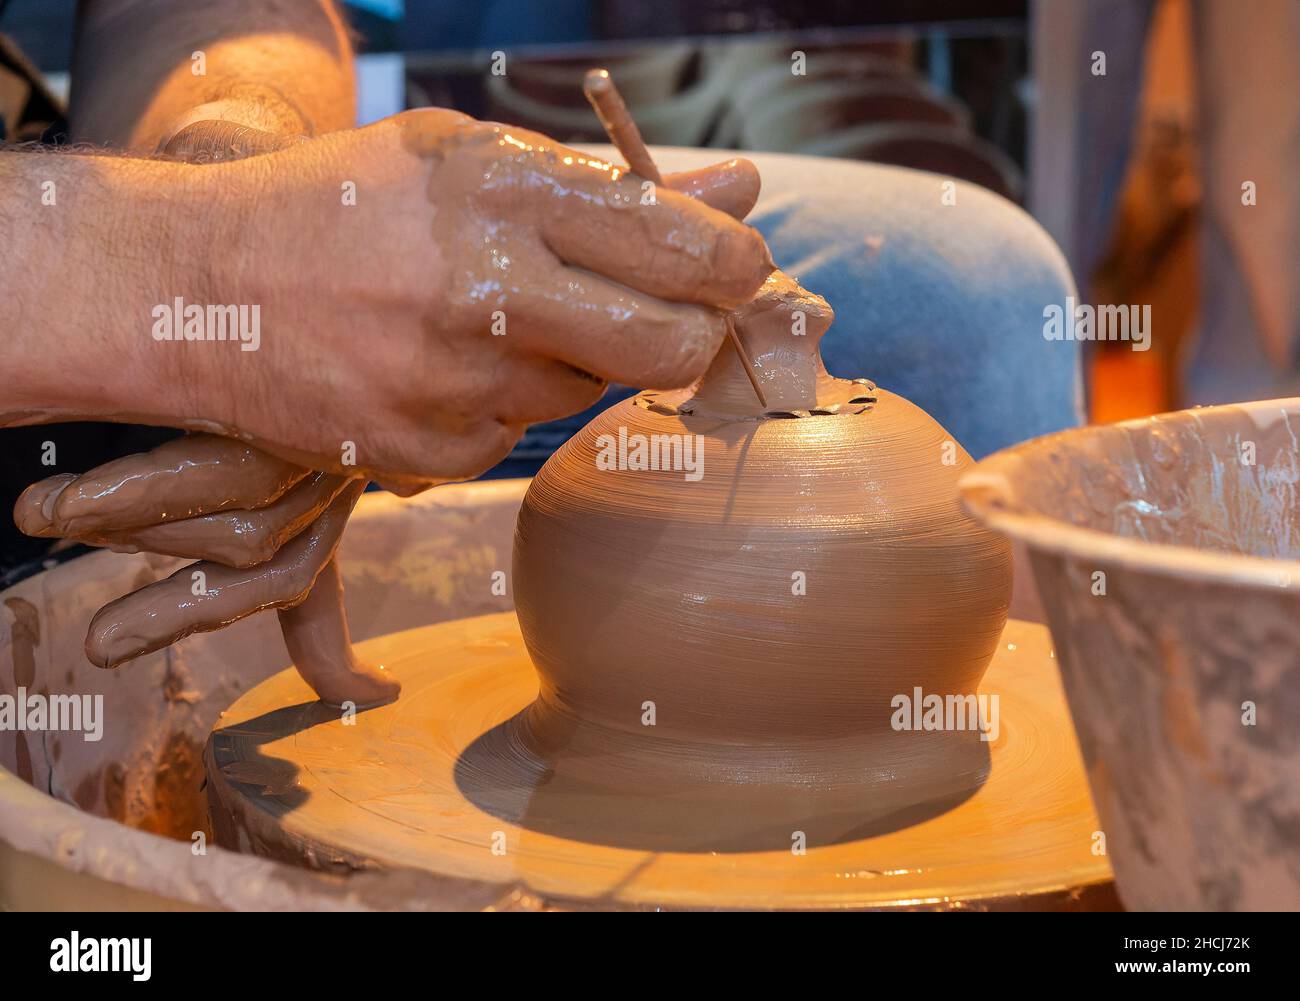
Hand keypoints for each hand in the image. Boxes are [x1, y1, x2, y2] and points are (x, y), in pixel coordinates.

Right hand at [181, 109, 771, 491]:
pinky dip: (503, 400)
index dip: (735, 265)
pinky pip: (518, 432)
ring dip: (570, 358)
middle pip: (669, 349)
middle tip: (669, 313)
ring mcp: (459, 389)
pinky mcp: (436, 457)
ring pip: (587, 390)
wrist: (197, 292)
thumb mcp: (466, 160)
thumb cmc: (341, 208)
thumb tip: (743, 192)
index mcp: (502, 196)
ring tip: (485, 316)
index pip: (678, 247)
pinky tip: (437, 362)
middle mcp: (488, 297)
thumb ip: (611, 184)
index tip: (739, 267)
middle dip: (691, 335)